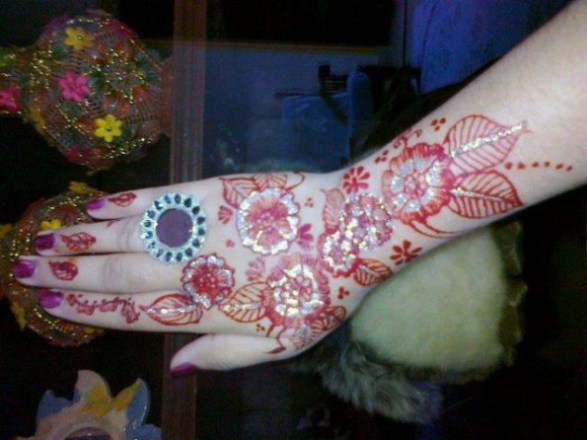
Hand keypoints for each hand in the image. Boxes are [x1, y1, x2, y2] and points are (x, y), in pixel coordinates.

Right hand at [13, 170, 389, 371]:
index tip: (53, 302)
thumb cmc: (321, 290)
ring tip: (45, 237)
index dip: (89, 308)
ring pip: (128, 235)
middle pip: (118, 274)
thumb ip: (224, 356)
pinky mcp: (210, 193)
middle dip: (69, 273)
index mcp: (205, 311)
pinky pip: (158, 200)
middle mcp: (191, 271)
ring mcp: (198, 229)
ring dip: (82, 237)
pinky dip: (123, 204)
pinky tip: (96, 205)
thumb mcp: (281, 343)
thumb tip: (175, 365)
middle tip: (27, 267)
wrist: (348, 229)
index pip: (133, 312)